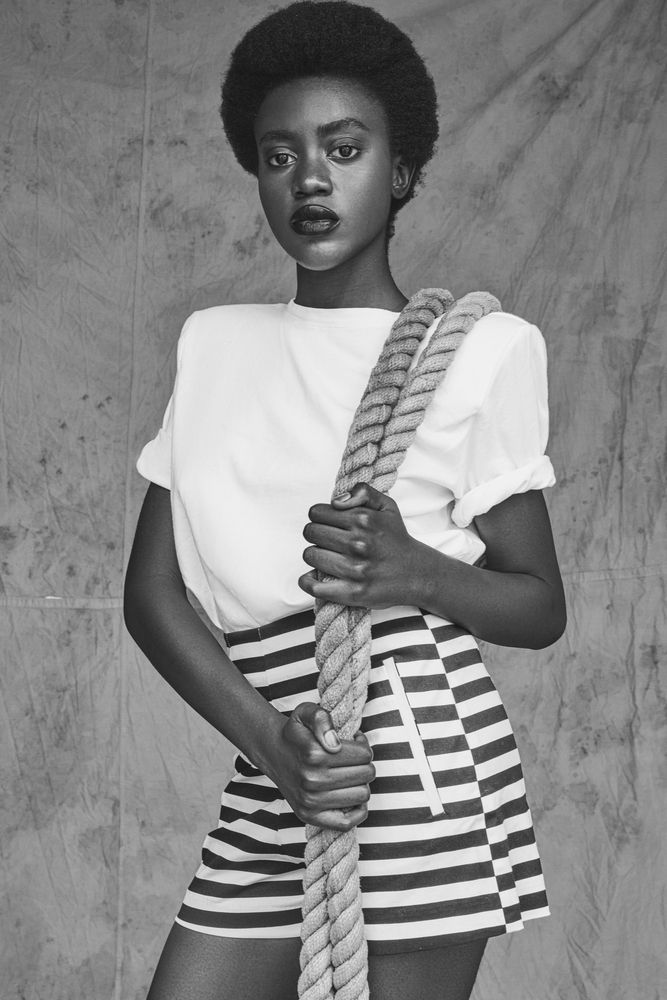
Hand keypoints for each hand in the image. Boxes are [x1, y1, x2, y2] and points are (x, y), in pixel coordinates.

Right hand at [267, 702, 374, 830]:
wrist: (274, 752)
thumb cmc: (297, 733)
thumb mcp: (306, 712)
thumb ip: (321, 718)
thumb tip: (334, 744)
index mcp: (314, 754)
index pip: (364, 754)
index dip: (363, 745)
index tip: (354, 742)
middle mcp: (311, 780)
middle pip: (366, 774)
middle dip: (364, 763)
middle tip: (352, 758)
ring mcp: (309, 801)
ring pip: (362, 795)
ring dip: (360, 783)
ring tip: (348, 773)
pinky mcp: (309, 816)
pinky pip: (346, 823)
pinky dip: (357, 810)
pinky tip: (351, 794)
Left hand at [299, 482, 418, 608]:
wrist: (417, 574)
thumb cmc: (396, 539)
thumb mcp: (387, 506)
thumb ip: (363, 491)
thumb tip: (336, 500)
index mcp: (364, 520)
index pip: (316, 513)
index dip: (319, 517)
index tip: (328, 524)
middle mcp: (359, 543)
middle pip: (310, 533)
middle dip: (316, 535)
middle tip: (327, 540)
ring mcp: (356, 569)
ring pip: (311, 555)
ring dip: (315, 556)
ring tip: (328, 557)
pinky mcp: (354, 592)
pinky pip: (316, 587)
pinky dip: (307, 582)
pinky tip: (310, 578)